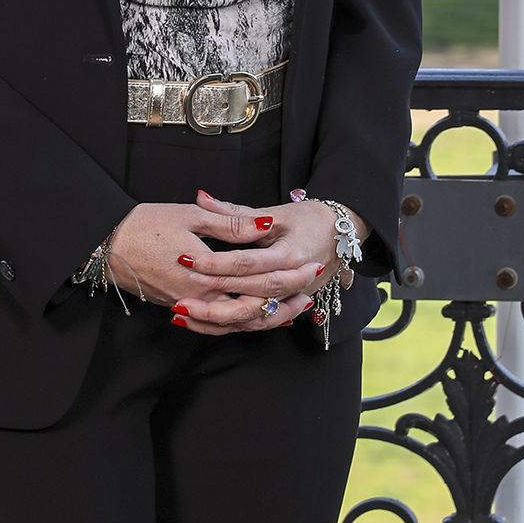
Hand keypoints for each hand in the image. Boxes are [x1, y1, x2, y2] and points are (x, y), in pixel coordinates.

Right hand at [105, 200, 316, 335]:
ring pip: (236, 325)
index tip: (311, 267)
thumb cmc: (147, 225)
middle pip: (253, 311)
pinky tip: (253, 317)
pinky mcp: (181, 309)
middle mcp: (201, 300)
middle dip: (285, 303)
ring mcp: (190, 308)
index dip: (288, 276)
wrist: (108, 246)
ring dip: (267, 319)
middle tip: (310, 292)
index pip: (259, 283)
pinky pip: (216, 327)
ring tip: (293, 310)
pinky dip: (239, 325)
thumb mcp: (191, 217)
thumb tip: (266, 226)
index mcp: (208, 276)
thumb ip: (231, 225)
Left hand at [159, 189, 369, 335]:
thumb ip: (235, 212)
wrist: (342, 234)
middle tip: (181, 299)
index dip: (217, 264)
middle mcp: (294, 281)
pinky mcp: (288, 306)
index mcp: (290, 254)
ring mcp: (293, 298)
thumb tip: (201, 197)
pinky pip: (258, 323)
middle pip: (251, 297)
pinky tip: (202, 323)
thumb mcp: (274, 212)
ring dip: (218, 320)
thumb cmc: (308, 219)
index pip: (247, 263)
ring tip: (184, 315)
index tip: (188, 261)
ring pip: (254, 318)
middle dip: (214, 299)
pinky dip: (231, 325)